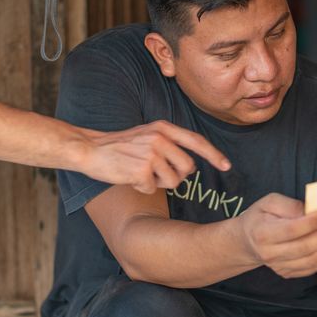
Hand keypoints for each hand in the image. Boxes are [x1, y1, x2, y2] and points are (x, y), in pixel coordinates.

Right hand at [80, 121, 230, 193]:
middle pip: (188, 168)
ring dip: (159, 184)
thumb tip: (191, 166)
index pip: (196, 141)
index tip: (227, 165)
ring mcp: (151, 153)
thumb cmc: (118, 146)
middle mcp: (160, 138)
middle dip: (177, 177)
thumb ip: (169, 144)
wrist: (89, 148)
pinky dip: (143, 188)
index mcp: (163, 128)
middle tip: (156, 173)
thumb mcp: (146, 135)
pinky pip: (154, 189)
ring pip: (173, 182)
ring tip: (141, 173)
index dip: (213, 154)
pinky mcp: (141, 169)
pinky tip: (130, 178)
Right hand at [236, 193, 316, 278]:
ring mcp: (277, 266)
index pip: (292, 230)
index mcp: (263, 233)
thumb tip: (310, 212)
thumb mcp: (269, 202)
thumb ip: (289, 205)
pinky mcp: (286, 273)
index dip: (311, 223)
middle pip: (304, 248)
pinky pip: (310, 269)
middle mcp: (269, 254)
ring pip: (310, 261)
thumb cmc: (260, 218)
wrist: (247, 241)